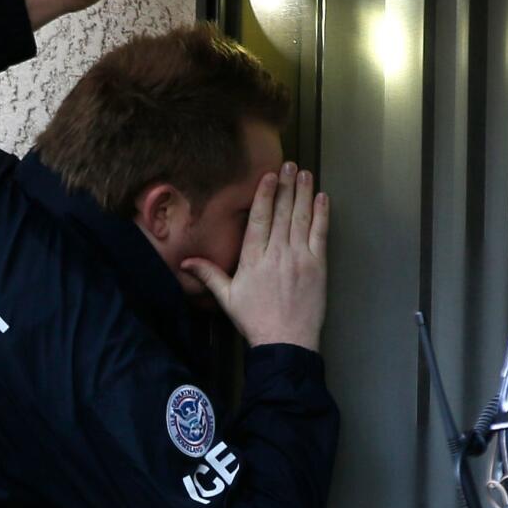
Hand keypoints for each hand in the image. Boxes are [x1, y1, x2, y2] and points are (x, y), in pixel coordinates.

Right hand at [182, 163, 329, 351]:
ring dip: (304, 193)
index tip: (269, 175)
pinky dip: (322, 214)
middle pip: (282, 212)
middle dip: (286, 186)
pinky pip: (321, 234)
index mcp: (253, 258)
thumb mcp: (227, 298)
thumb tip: (185, 262)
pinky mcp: (318, 266)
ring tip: (305, 173)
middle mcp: (276, 253)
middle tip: (289, 164)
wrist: (286, 343)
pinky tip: (322, 197)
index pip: (260, 218)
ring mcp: (300, 258)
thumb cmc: (255, 321)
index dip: (265, 194)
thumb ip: (209, 275)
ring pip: (301, 218)